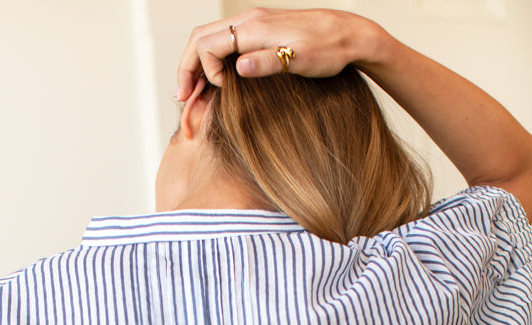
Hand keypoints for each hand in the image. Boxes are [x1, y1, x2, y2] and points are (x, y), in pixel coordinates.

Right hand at [175, 6, 386, 99]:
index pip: (208, 45)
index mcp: (254, 27)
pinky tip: (213, 82)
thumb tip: (236, 67)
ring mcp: (253, 24)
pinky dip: (211, 62)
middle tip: (182, 98)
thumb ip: (266, 62)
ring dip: (196, 65)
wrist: (349, 35)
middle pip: (201, 39)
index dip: (204, 71)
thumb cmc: (328, 50)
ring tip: (191, 93)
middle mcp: (249, 20)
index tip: (218, 93)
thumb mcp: (299, 60)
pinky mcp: (260, 32)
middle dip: (187, 68)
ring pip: (210, 40)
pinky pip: (224, 43)